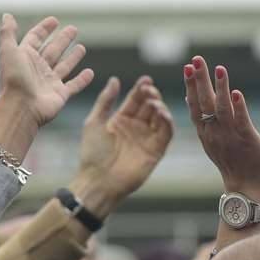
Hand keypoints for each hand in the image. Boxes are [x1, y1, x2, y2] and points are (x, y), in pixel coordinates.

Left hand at [0, 14, 93, 129]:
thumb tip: (7, 15)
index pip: (35, 38)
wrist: (20, 108)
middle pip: (52, 50)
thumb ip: (8, 33)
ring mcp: (49, 82)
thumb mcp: (9, 51)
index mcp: (25, 57)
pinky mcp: (60, 95)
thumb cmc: (14, 79)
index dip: (43, 29)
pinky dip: (82, 80)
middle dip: (62, 40)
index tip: (54, 20)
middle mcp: (37, 69)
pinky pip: (74, 85)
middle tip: (73, 29)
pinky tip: (90, 72)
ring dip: (72, 57)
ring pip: (63, 66)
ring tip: (82, 47)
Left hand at [70, 75, 174, 213]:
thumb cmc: (92, 153)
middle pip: (149, 106)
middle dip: (151, 95)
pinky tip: (161, 113)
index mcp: (122, 120)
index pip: (136, 100)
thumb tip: (115, 80)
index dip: (141, 89)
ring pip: (160, 117)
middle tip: (149, 89)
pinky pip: (166, 133)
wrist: (97, 180)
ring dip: (160, 107)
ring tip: (153, 101)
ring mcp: (147, 138)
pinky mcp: (156, 150)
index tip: (146, 79)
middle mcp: (137, 128)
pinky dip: (167, 121)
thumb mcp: (94, 122)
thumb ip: (105, 101)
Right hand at [183, 56, 259, 197]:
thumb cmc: (232, 164)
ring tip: (218, 68)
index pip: (194, 105)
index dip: (191, 85)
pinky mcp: (247, 139)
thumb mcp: (213, 141)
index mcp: (205, 132)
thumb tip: (191, 100)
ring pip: (221, 108)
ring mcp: (229, 135)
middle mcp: (213, 132)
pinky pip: (241, 120)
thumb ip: (204, 121)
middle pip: (204, 102)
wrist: (246, 188)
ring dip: (219, 87)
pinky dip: (238, 106)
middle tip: (195, 59)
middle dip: (199, 80)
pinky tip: (236, 92)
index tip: (186, 66)